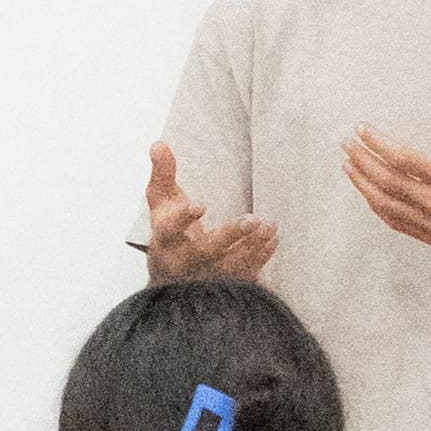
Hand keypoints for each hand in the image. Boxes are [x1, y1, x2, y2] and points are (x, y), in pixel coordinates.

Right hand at [137, 145, 282, 285]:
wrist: (171, 283)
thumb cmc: (170, 234)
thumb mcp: (161, 204)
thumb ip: (162, 174)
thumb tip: (159, 143)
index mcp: (166, 240)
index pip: (171, 230)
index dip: (184, 219)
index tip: (200, 206)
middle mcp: (184, 261)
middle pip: (205, 252)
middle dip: (228, 236)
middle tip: (251, 220)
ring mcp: (205, 277)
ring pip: (229, 266)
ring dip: (251, 247)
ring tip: (268, 225)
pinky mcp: (224, 286)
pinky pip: (244, 276)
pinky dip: (260, 258)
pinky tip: (271, 239)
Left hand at [338, 90, 430, 277]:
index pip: (402, 160)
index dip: (377, 144)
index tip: (362, 130)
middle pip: (386, 183)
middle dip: (362, 162)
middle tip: (346, 144)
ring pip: (386, 206)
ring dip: (363, 185)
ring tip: (349, 167)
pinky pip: (398, 224)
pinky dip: (379, 208)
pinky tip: (370, 195)